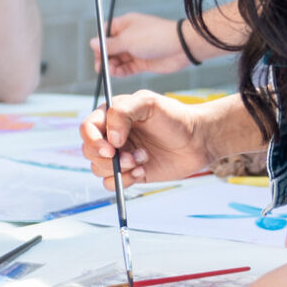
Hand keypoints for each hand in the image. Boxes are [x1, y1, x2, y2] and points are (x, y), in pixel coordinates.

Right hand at [80, 91, 220, 186]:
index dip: (94, 141)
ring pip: (98, 168)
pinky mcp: (129, 172)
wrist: (198, 140)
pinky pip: (111, 183)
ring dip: (119, 169)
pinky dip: (124, 180)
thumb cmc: (175, 117)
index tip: (111, 149)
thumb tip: (111, 139)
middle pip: (89, 151)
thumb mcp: (148, 103)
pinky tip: (142, 171)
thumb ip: (123, 112)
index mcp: (111, 116)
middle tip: (131, 157)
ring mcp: (120, 155)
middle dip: (108, 158)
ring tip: (143, 159)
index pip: (87, 129)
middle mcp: (111, 136)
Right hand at [92, 12, 193, 77]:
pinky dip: (120, 71)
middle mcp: (129, 37)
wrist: (181, 47)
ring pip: (117, 59)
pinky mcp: (142, 62)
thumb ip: (109, 44)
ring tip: (111, 71)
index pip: (105, 33)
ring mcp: (136, 50)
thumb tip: (92, 43)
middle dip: (104, 57)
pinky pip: (126, 68)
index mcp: (125, 25)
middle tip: (101, 67)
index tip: (97, 52)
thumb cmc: (156, 37)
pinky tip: (117, 73)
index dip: (99, 43)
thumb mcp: (128, 40)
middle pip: (109, 48)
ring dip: (112, 66)